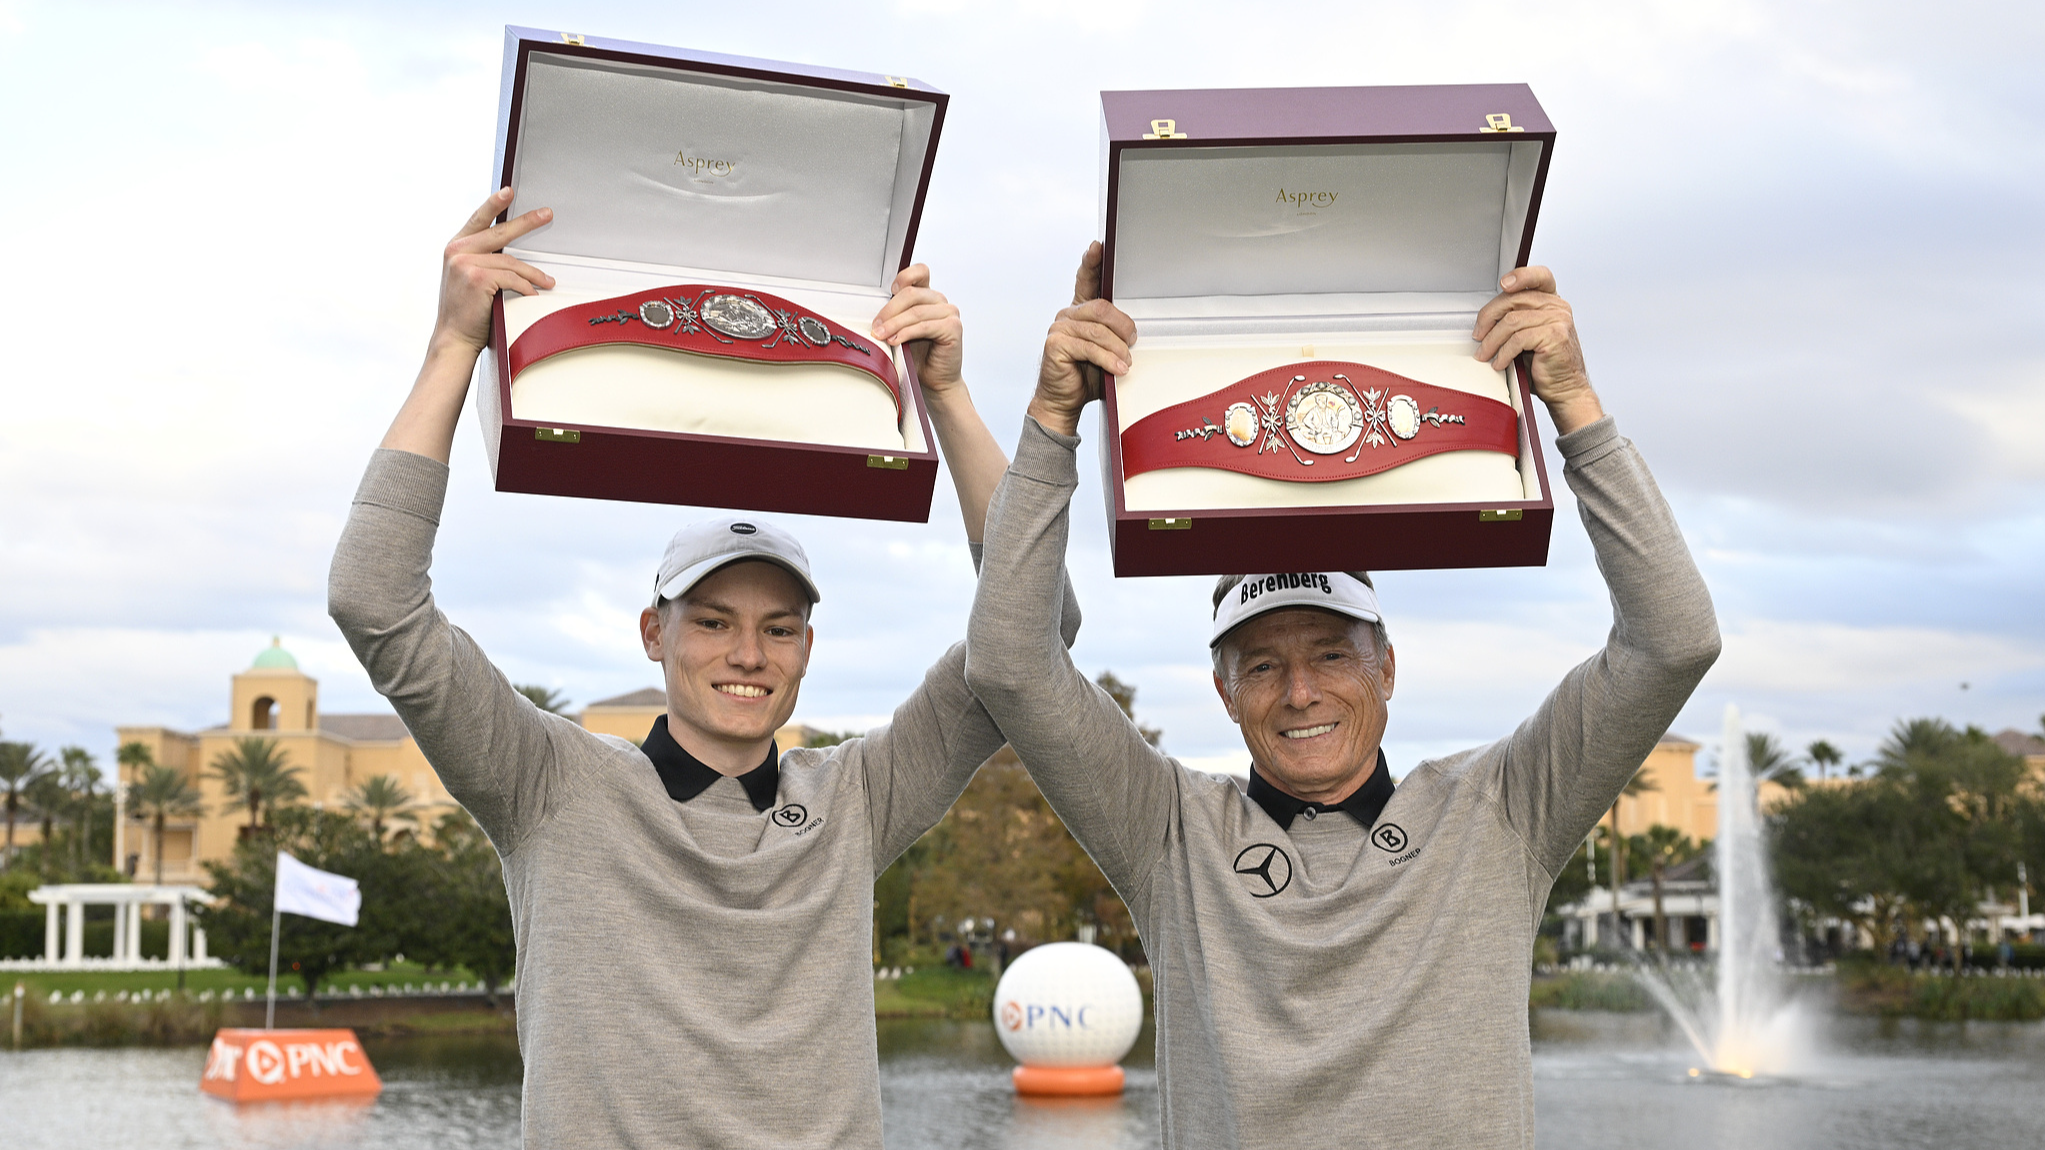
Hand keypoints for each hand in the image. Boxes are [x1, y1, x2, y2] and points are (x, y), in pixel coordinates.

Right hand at [431, 188, 556, 355]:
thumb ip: (482, 261)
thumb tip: (511, 255)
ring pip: (512, 262)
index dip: (494, 204)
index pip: (478, 219)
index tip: (508, 191)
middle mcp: (457, 251)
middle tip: (547, 214)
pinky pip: (513, 279)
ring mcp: (466, 262)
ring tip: (548, 282)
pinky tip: (533, 295)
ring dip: (534, 275)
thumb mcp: (467, 278)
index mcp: (456, 248)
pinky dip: (527, 288)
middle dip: (528, 222)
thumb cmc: (466, 312)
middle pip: (500, 232)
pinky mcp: (478, 277)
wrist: (454, 338)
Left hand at [871, 264, 963, 402]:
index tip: (890, 291)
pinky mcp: (953, 328)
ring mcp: (949, 313)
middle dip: (888, 311)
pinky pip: (924, 326)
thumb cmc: (919, 357)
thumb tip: (875, 316)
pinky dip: (907, 333)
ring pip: (915, 311)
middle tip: (875, 327)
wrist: (935, 381)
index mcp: (928, 297)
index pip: (920, 272)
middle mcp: (940, 302)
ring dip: (894, 324)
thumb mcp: (901, 331)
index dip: (904, 277)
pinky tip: (896, 341)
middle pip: (911, 294)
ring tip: (881, 336)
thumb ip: (894, 317)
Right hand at [1028, 244, 1134, 437]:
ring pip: (1098, 329)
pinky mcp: (1055, 345)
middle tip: (1133, 343)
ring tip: (1125, 363)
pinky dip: (1108, 359)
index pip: (1086, 279)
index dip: (1092, 262)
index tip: (1098, 246)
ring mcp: (1059, 328)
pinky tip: (1117, 368)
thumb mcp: (1108, 350)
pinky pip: (1089, 347)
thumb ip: (1116, 334)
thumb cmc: (1088, 375)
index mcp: (1080, 312)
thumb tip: (1136, 330)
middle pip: (1102, 307)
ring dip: (1117, 348)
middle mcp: (1068, 316)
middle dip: (1123, 326)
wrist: (1065, 401)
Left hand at [1471, 266, 1602, 435]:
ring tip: (1484, 354)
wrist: (1565, 388)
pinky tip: (1499, 363)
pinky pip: (1518, 339)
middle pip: (1514, 300)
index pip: (1539, 277)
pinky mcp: (1555, 335)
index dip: (1520, 276)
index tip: (1503, 284)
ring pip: (1511, 321)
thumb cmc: (1544, 364)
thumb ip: (1515, 319)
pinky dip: (1503, 352)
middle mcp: (1558, 307)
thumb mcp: (1528, 335)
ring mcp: (1558, 319)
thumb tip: (1484, 319)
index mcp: (1552, 302)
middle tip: (1478, 336)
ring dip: (1492, 340)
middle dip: (1488, 318)